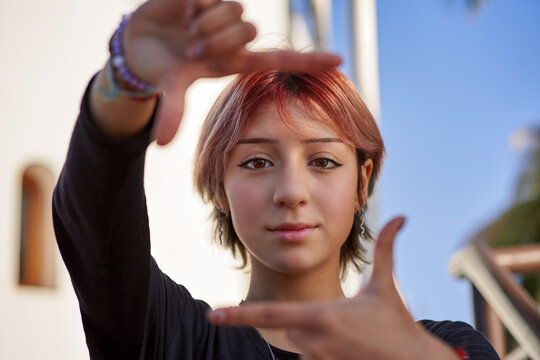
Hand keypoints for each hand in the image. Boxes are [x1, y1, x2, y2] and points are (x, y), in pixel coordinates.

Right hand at [122, 0, 340, 144]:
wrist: (137, 42)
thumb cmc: (162, 67)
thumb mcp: (172, 87)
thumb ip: (172, 111)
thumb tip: (161, 143)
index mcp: (235, 61)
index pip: (280, 60)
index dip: (309, 62)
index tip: (340, 62)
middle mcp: (236, 36)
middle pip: (249, 30)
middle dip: (217, 41)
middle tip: (192, 48)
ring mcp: (224, 12)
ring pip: (236, 11)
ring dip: (207, 25)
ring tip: (187, 30)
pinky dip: (195, 4)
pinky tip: (183, 10)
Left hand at [208, 217, 458, 359]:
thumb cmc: (398, 323)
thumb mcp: (386, 285)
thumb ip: (387, 248)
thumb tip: (400, 216)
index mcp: (322, 315)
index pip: (270, 315)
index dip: (239, 315)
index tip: (213, 313)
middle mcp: (314, 341)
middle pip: (287, 328)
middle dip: (302, 321)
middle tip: (339, 320)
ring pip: (299, 344)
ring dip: (313, 336)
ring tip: (348, 336)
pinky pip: (309, 359)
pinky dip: (320, 350)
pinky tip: (346, 348)